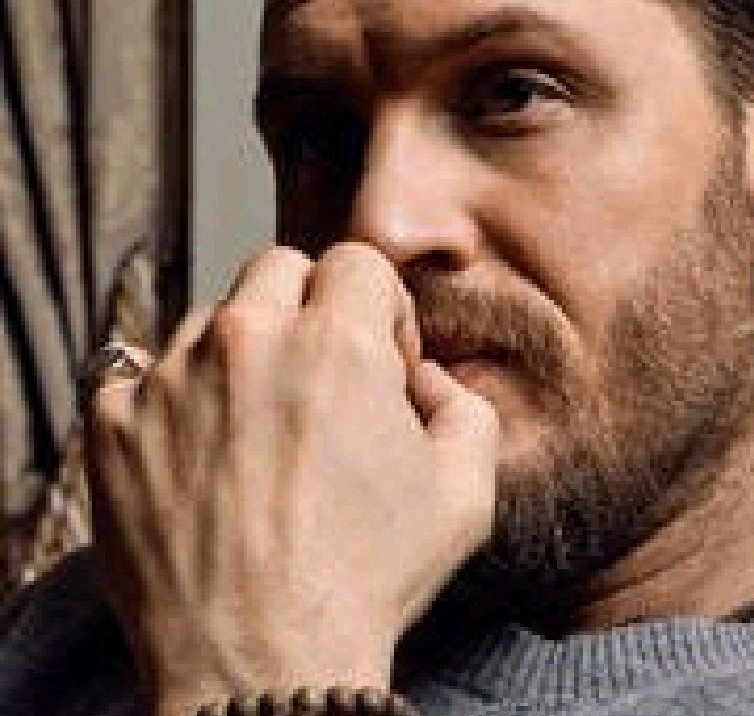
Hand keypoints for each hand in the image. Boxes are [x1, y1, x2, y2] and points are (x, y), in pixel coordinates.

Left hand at [84, 243, 498, 715]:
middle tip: (319, 375)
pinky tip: (199, 451)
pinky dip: (172, 397)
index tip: (379, 360)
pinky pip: (140, 371)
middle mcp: (249, 340)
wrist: (262, 666)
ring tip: (258, 424)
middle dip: (309, 307)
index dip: (380, 306)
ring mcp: (171, 377)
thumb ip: (465, 407)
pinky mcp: (113, 423)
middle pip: (279, 268)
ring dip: (243, 351)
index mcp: (338, 343)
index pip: (357, 261)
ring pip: (213, 317)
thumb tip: (425, 378)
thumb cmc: (367, 579)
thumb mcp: (465, 492)